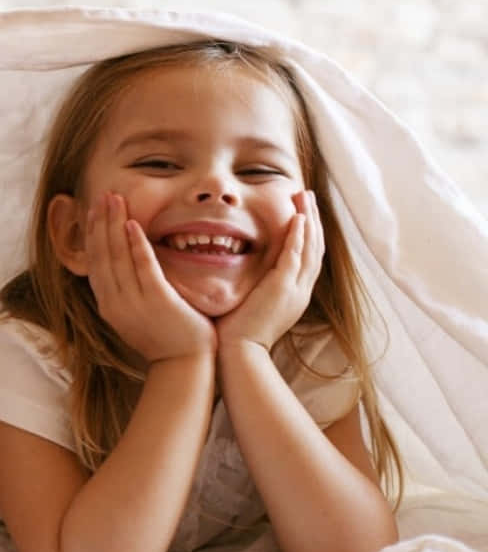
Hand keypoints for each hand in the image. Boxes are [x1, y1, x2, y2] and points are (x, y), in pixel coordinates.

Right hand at [87, 193, 215, 362]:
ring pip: (117, 256)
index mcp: (108, 305)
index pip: (94, 262)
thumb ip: (129, 290)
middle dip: (100, 222)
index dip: (93, 234)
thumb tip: (125, 264)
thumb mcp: (137, 314)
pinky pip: (143, 267)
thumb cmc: (166, 339)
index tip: (95, 210)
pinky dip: (136, 245)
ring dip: (114, 225)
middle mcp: (114, 303)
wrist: (185, 366)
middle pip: (101, 255)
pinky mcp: (157, 301)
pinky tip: (133, 224)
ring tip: (114, 200)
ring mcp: (134, 303)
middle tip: (102, 195)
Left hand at [216, 190, 323, 350]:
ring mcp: (294, 290)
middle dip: (312, 220)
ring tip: (305, 197)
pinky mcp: (283, 289)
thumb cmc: (235, 335)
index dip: (306, 233)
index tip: (301, 212)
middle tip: (308, 195)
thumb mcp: (249, 306)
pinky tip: (298, 218)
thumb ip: (251, 288)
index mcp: (293, 295)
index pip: (306, 258)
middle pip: (315, 248)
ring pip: (310, 248)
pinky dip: (299, 236)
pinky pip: (296, 257)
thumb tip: (237, 273)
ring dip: (309, 220)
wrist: (238, 355)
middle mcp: (299, 291)